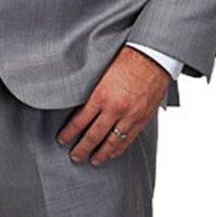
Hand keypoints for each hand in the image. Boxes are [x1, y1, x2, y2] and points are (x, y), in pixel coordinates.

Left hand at [56, 46, 170, 165]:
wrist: (153, 56)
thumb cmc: (127, 58)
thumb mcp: (103, 72)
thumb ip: (93, 90)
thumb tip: (81, 104)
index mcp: (100, 95)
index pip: (79, 121)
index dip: (69, 133)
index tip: (62, 139)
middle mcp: (114, 109)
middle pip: (93, 136)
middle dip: (81, 148)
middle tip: (74, 156)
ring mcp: (129, 116)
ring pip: (111, 142)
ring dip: (100, 153)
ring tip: (92, 160)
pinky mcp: (141, 119)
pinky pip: (128, 139)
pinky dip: (119, 148)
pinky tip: (112, 153)